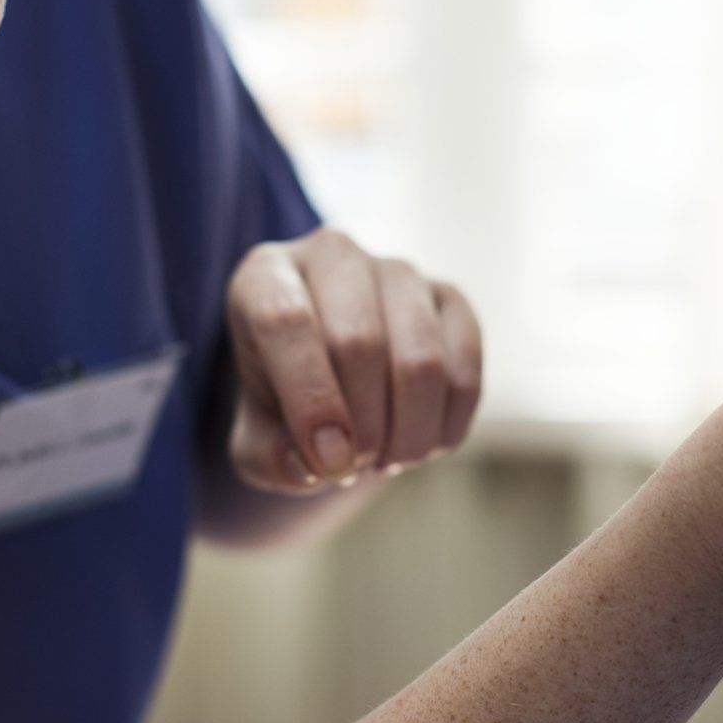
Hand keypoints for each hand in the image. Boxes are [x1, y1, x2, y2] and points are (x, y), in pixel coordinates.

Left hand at [224, 227, 483, 493]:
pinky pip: (465, 369)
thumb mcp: (258, 436)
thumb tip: (312, 467)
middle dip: (363, 427)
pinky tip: (421, 444)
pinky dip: (446, 426)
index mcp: (265, 275)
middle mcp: (333, 255)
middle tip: (353, 466)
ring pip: (420, 358)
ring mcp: (397, 271)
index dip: (310, 398)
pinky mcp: (448, 297)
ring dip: (408, 433)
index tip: (329, 463)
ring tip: (386, 460)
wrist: (330, 374)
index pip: (284, 320)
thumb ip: (268, 457)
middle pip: (358, 341)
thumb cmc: (284, 400)